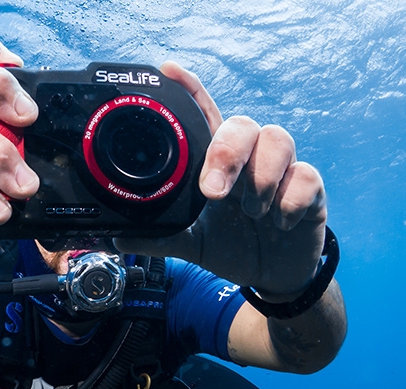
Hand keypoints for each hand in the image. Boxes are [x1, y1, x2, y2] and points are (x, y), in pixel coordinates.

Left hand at [115, 62, 327, 296]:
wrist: (270, 276)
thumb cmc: (230, 246)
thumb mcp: (190, 244)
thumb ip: (161, 237)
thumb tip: (119, 237)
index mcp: (216, 163)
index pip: (204, 116)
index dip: (190, 90)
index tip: (168, 71)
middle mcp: (248, 159)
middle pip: (243, 124)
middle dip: (227, 153)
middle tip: (213, 192)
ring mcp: (280, 171)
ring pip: (278, 139)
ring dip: (260, 177)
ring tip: (249, 213)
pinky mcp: (310, 191)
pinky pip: (306, 177)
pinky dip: (288, 201)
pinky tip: (279, 223)